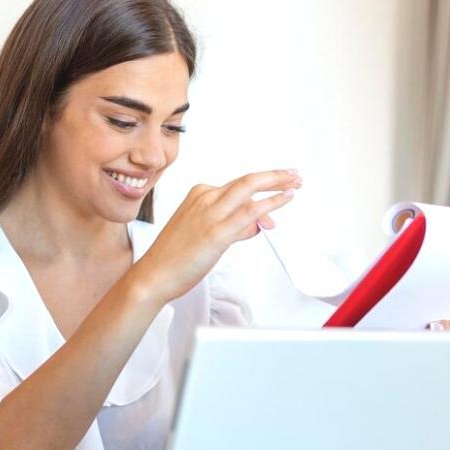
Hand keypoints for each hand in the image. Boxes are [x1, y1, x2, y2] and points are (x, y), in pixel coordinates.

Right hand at [129, 169, 301, 302]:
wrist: (154, 275)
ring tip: (296, 182)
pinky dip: (271, 203)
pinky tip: (286, 198)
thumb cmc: (175, 257)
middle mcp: (205, 198)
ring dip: (278, 182)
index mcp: (199, 195)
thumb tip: (257, 224)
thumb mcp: (206, 234)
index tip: (279, 190)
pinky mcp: (216, 232)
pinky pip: (249, 212)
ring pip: (250, 188)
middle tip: (294, 174)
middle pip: (247, 180)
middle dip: (275, 176)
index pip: (237, 187)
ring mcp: (210, 214)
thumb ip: (234, 227)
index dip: (262, 190)